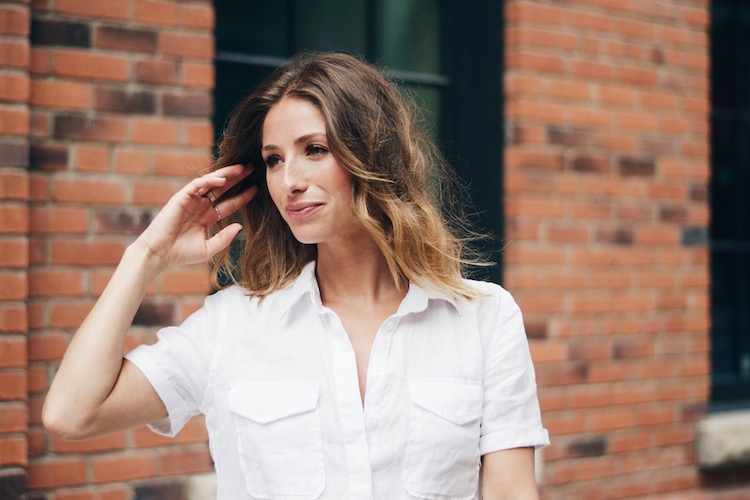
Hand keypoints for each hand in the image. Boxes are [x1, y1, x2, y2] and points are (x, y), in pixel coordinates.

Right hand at [134, 164, 257, 269]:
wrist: (160, 253)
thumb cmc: (182, 253)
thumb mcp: (209, 248)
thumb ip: (224, 238)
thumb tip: (240, 226)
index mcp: (208, 217)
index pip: (229, 203)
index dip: (243, 196)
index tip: (256, 189)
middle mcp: (201, 206)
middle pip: (223, 188)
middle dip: (237, 178)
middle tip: (252, 168)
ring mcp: (191, 200)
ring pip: (211, 182)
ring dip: (225, 174)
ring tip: (241, 168)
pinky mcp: (181, 197)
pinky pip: (197, 185)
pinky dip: (209, 180)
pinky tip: (221, 179)